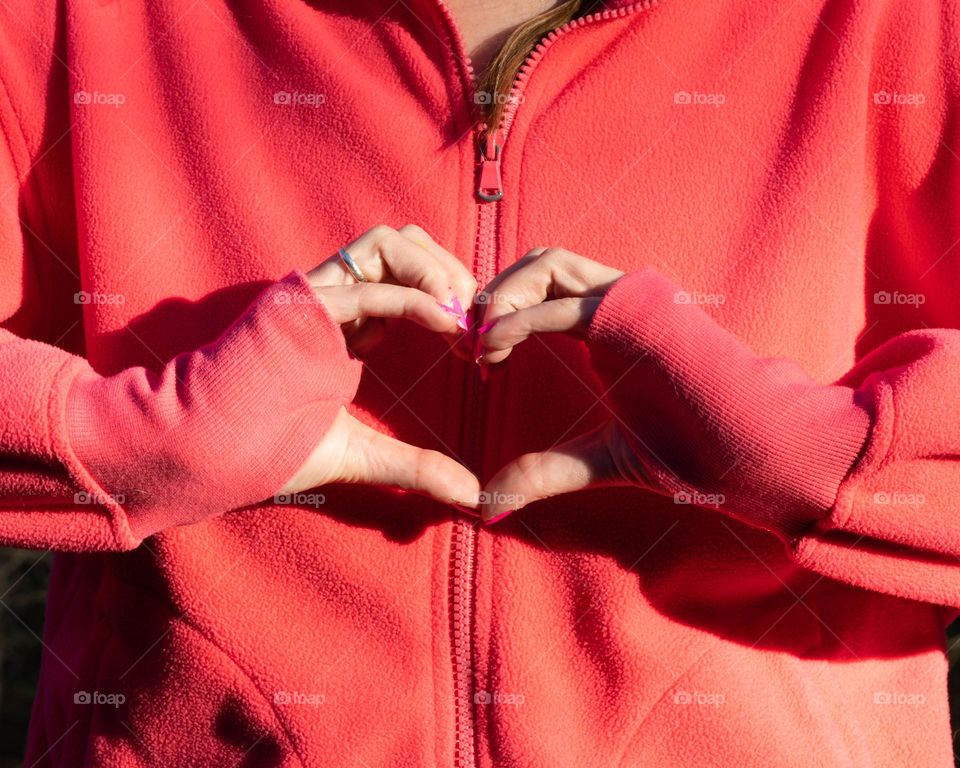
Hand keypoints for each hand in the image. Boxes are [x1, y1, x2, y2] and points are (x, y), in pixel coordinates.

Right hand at [280, 224, 480, 508]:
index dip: (448, 296)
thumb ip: (417, 467)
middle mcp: (334, 300)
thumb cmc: (270, 448)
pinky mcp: (302, 305)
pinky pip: (368, 285)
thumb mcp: (362, 455)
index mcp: (346, 324)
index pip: (406, 276)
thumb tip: (471, 496)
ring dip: (435, 269)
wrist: (208, 450)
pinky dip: (416, 296)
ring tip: (462, 313)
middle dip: (449, 269)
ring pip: (386, 242)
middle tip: (476, 315)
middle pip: (402, 244)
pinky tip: (447, 323)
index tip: (474, 341)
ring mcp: (316, 297)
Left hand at [474, 251, 869, 529]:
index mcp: (606, 325)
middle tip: (470, 347)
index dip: (499, 316)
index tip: (478, 362)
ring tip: (482, 346)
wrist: (747, 447)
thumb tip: (490, 503)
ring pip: (547, 262)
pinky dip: (521, 317)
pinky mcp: (640, 311)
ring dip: (503, 296)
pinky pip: (566, 302)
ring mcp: (630, 300)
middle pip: (537, 262)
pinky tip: (494, 348)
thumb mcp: (599, 457)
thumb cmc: (687, 447)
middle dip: (493, 295)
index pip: (538, 290)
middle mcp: (616, 301)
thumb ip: (545, 472)